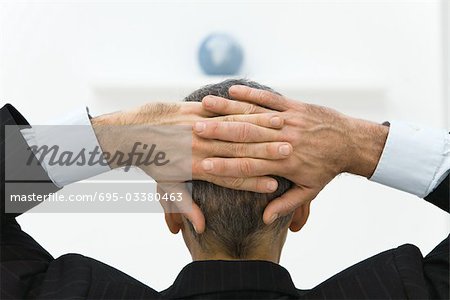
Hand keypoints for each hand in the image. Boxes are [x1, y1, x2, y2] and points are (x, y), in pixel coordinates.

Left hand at [91, 102, 292, 232]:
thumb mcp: (167, 187)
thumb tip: (200, 227)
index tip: (274, 185)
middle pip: (238, 151)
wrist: (132, 133)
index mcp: (195, 167)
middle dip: (265, 152)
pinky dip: (241, 111)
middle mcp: (199, 147)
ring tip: (282, 130)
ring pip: (233, 129)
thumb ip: (184, 206)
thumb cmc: (151, 162)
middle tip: (289, 153)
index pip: (230, 177)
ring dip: (259, 129)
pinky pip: (221, 111)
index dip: (253, 181)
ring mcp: (196, 127)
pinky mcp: (194, 110)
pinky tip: (257, 108)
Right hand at [197, 85, 388, 228]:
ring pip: (253, 115)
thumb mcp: (309, 191)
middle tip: (194, 132)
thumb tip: (266, 219)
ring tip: (205, 106)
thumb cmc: (327, 168)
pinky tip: (231, 90)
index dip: (224, 166)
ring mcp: (287, 121)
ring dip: (227, 110)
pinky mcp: (292, 106)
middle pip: (244, 138)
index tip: (203, 164)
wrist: (350, 142)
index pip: (247, 166)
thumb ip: (286, 205)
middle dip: (217, 134)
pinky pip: (268, 99)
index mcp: (283, 164)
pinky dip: (249, 94)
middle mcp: (282, 140)